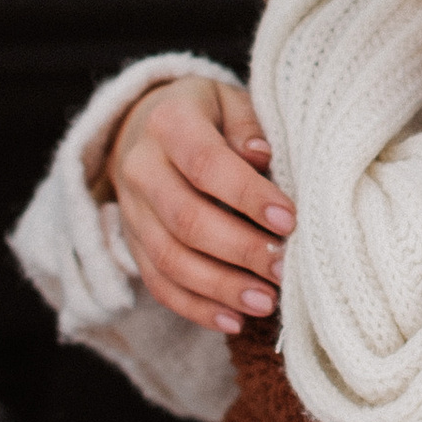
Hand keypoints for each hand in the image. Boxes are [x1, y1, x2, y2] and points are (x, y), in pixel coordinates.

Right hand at [105, 77, 294, 337]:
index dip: (248, 195)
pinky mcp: (132, 244)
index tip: (290, 220)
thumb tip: (262, 155)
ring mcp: (131, 211)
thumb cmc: (206, 115)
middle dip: (241, 249)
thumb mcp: (228, 101)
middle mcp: (140, 168)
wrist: (142, 126)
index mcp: (168, 123)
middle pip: (187, 219)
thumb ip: (247, 124)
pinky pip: (159, 283)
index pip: (206, 164)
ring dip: (221, 287)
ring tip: (266, 302)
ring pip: (171, 259)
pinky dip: (197, 308)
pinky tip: (234, 321)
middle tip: (285, 268)